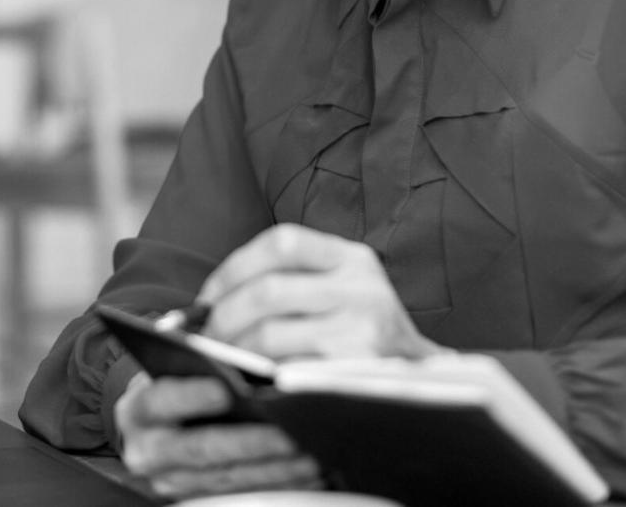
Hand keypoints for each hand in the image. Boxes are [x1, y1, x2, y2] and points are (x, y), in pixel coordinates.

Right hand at [115, 370, 321, 498]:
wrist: (153, 428)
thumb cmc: (173, 383)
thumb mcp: (170, 364)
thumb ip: (191, 351)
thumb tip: (228, 340)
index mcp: (139, 410)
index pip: (161, 402)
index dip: (192, 397)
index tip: (227, 390)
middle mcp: (149, 452)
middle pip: (202, 450)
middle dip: (250, 442)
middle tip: (289, 432)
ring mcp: (174, 481)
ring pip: (228, 478)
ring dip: (275, 469)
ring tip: (311, 452)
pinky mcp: (200, 498)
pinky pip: (244, 494)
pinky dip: (279, 483)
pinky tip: (308, 471)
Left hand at [198, 222, 444, 361]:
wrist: (420, 385)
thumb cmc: (361, 335)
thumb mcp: (341, 292)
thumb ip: (291, 283)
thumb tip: (206, 305)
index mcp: (353, 258)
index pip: (283, 241)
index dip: (234, 267)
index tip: (207, 297)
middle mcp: (362, 287)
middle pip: (268, 290)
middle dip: (224, 315)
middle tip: (206, 335)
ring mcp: (362, 329)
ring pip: (270, 333)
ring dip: (235, 349)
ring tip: (224, 359)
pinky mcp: (353, 370)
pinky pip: (286, 370)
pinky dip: (259, 375)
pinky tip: (252, 379)